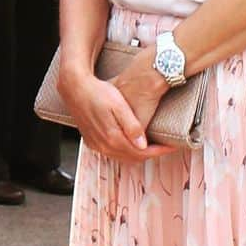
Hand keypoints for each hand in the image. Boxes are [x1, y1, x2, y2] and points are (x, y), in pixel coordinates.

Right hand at [59, 65, 174, 163]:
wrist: (75, 88)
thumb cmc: (98, 92)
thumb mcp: (118, 105)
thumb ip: (131, 126)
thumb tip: (143, 144)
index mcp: (112, 138)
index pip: (141, 153)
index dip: (158, 151)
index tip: (171, 146)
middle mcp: (103, 146)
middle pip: (133, 158)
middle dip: (150, 154)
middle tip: (163, 145)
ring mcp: (96, 145)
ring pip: (122, 157)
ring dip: (137, 153)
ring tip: (150, 145)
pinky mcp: (90, 141)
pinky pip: (112, 152)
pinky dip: (124, 151)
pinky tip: (130, 143)